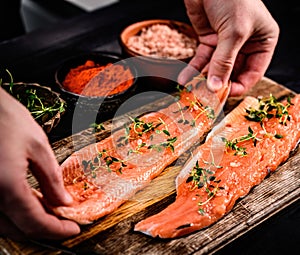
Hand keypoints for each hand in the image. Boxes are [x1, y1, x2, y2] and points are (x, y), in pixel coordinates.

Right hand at [0, 88, 79, 239]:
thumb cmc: (5, 118)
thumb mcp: (37, 146)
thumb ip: (51, 179)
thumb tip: (64, 202)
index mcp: (6, 185)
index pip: (34, 222)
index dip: (57, 230)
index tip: (74, 229)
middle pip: (17, 229)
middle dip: (44, 229)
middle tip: (64, 222)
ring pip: (2, 225)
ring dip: (27, 224)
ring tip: (50, 213)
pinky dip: (12, 214)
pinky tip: (28, 204)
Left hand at [178, 0, 278, 95]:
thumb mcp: (234, 32)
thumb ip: (225, 62)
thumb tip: (216, 87)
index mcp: (262, 42)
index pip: (253, 73)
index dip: (239, 86)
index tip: (224, 95)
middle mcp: (245, 45)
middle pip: (232, 73)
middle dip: (218, 84)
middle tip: (204, 96)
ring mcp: (226, 44)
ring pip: (215, 68)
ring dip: (202, 79)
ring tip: (191, 89)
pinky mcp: (209, 40)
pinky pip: (201, 60)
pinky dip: (193, 69)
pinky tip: (184, 78)